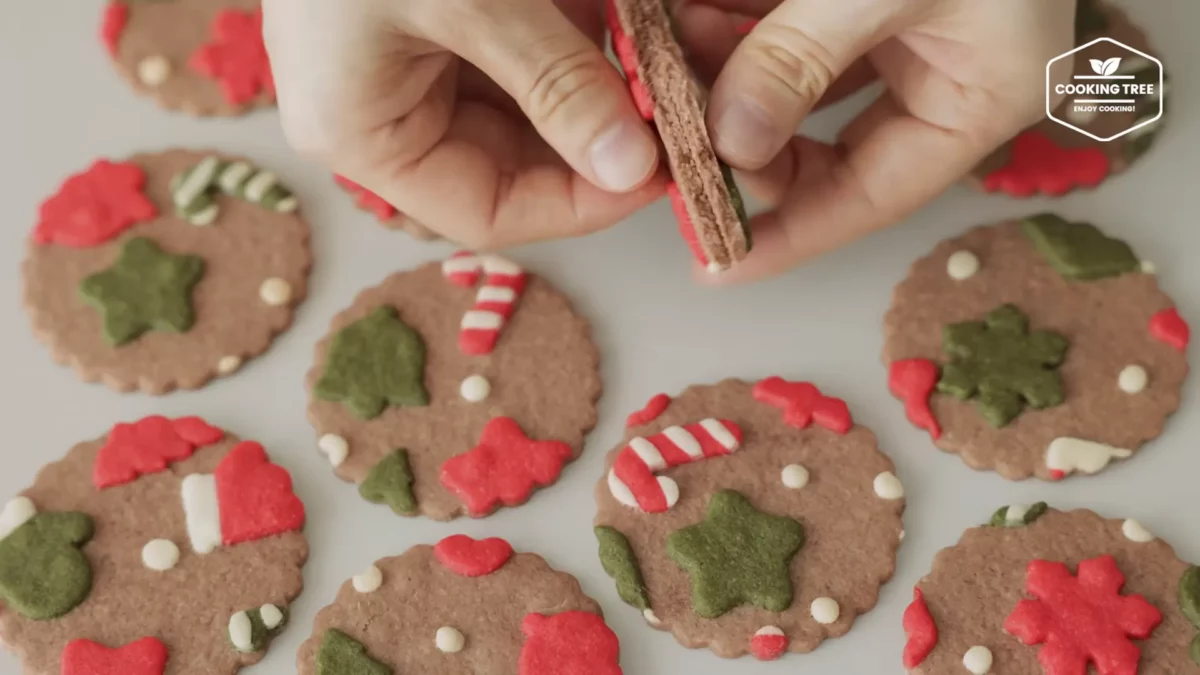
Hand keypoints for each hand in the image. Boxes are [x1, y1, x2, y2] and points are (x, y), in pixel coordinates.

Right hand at [263, 0, 664, 248]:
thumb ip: (556, 82)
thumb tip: (632, 167)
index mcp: (360, 130)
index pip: (486, 210)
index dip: (580, 205)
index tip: (656, 171)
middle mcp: (377, 108)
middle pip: (509, 164)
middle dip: (594, 141)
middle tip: (671, 113)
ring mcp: (403, 59)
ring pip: (522, 108)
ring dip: (592, 89)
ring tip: (657, 62)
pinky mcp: (431, 16)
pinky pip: (514, 51)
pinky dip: (572, 42)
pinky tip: (623, 22)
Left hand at [675, 0, 1075, 282]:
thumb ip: (807, 58)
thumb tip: (732, 140)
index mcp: (970, 102)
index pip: (868, 197)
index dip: (790, 235)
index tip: (715, 260)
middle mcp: (931, 76)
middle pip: (819, 149)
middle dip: (741, 145)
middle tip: (672, 139)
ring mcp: (894, 31)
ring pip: (789, 85)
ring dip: (724, 80)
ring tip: (663, 62)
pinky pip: (784, 29)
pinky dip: (733, 28)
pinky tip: (683, 19)